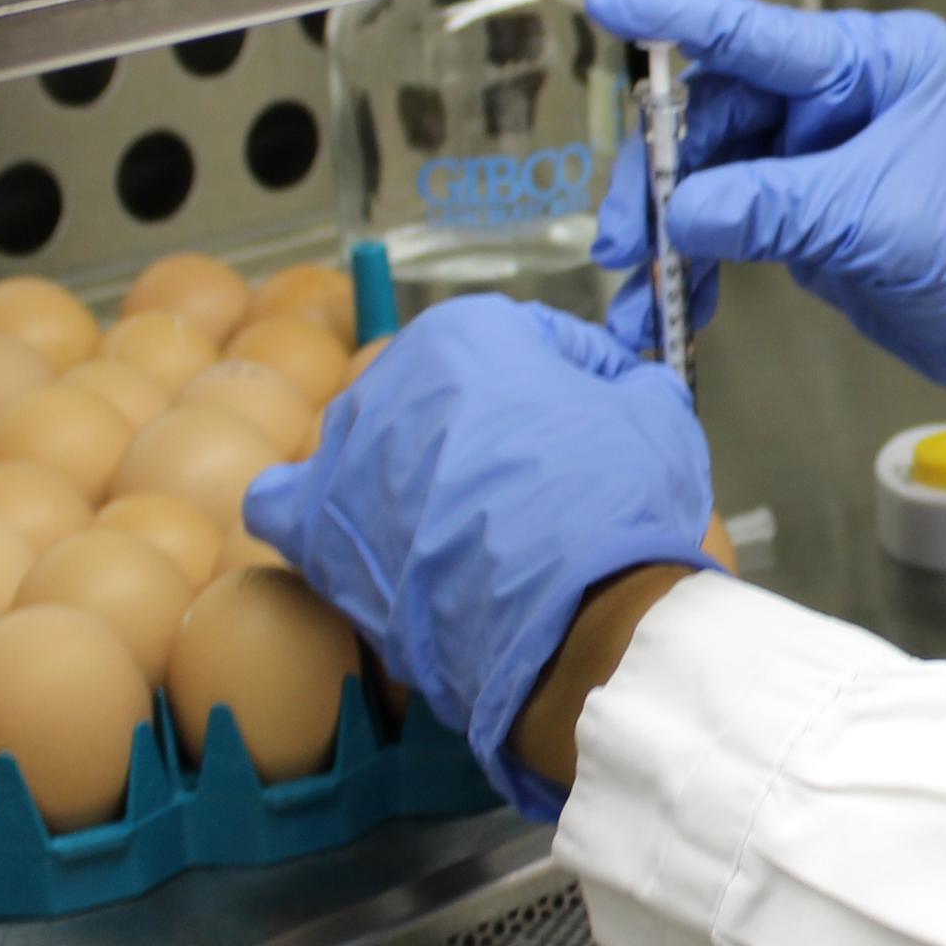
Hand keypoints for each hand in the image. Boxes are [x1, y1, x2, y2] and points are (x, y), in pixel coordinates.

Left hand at [244, 295, 714, 817]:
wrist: (570, 612)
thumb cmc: (611, 500)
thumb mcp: (657, 417)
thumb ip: (630, 385)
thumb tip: (625, 389)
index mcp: (465, 333)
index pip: (530, 337)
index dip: (582, 376)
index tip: (606, 412)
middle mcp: (388, 379)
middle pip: (446, 389)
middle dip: (492, 419)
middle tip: (543, 470)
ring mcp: (342, 456)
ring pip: (374, 440)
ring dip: (415, 464)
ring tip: (467, 514)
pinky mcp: (316, 533)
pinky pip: (289, 503)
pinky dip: (317, 508)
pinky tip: (356, 526)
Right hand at [585, 0, 945, 417]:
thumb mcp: (880, 221)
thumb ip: (776, 208)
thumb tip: (683, 210)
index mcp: (877, 64)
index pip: (757, 33)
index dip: (675, 18)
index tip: (607, 2)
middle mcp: (842, 99)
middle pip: (715, 114)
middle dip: (660, 176)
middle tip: (626, 234)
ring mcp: (821, 158)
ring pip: (712, 176)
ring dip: (671, 233)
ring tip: (643, 287)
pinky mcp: (809, 215)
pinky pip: (731, 227)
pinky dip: (700, 266)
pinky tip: (679, 304)